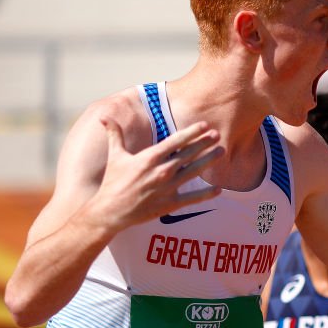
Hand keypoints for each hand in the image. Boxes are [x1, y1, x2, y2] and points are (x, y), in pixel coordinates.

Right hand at [85, 119, 223, 232]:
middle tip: (217, 134)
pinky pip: (193, 198)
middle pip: (189, 154)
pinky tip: (219, 189)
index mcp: (150, 158)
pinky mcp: (170, 203)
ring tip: (222, 152)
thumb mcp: (115, 156)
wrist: (110, 211)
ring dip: (209, 161)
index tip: (204, 125)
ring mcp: (168, 187)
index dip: (191, 132)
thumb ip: (114, 134)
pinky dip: (207, 194)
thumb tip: (104, 117)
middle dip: (204, 143)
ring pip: (194, 171)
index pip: (175, 141)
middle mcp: (162, 171)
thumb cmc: (113, 182)